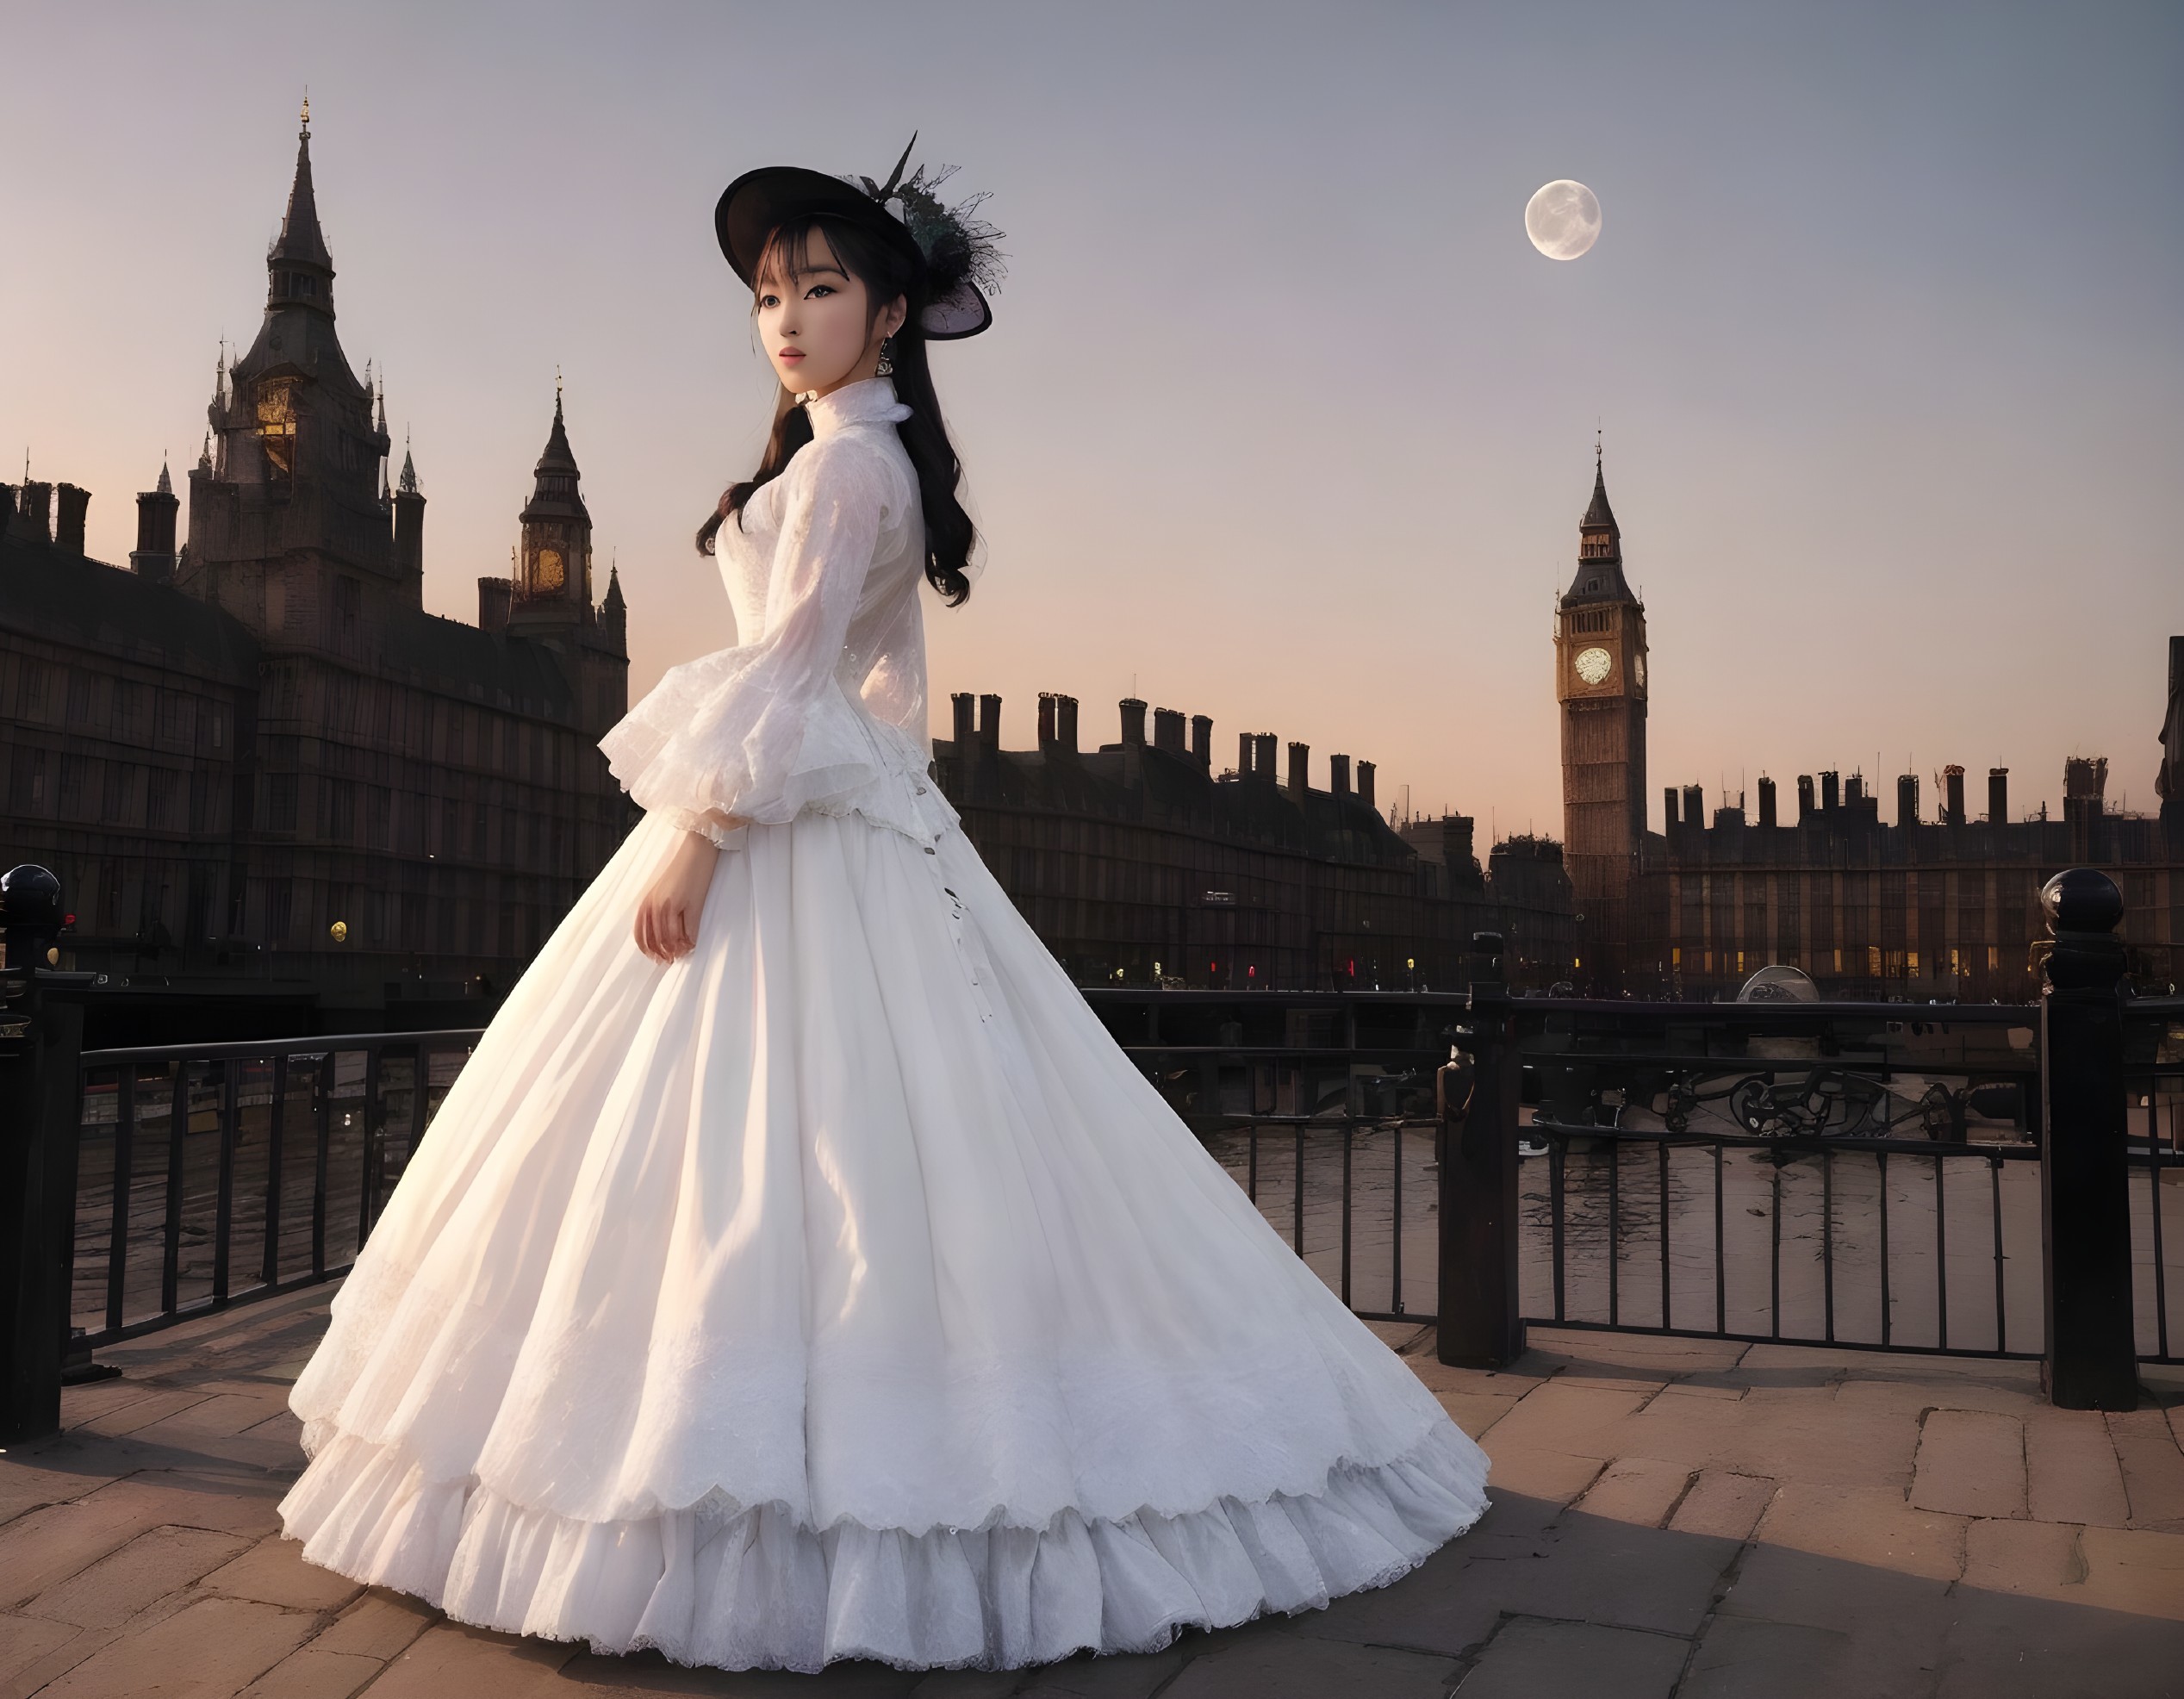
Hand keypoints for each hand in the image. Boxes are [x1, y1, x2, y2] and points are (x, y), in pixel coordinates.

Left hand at [634, 827, 728, 962]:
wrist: (697, 851)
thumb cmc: (682, 869)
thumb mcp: (663, 890)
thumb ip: (658, 908)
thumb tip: (662, 930)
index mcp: (647, 902)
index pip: (641, 935)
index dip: (648, 950)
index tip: (655, 957)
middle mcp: (656, 905)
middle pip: (656, 940)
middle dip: (663, 953)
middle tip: (670, 960)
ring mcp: (671, 906)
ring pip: (671, 939)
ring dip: (677, 949)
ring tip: (682, 953)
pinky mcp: (689, 905)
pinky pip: (688, 931)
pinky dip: (690, 942)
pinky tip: (693, 945)